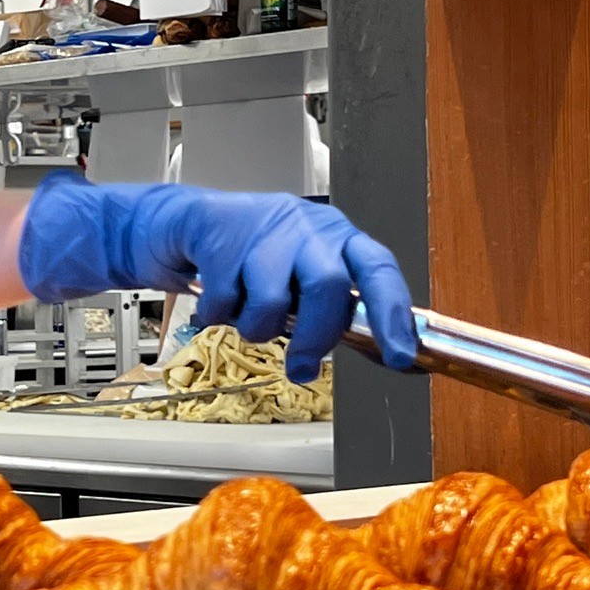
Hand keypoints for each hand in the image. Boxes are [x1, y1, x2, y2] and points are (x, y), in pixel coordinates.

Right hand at [16, 173, 416, 382]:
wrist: (189, 223)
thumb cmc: (255, 255)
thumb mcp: (301, 272)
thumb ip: (331, 307)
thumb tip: (374, 350)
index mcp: (337, 236)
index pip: (378, 270)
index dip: (392, 314)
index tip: (400, 356)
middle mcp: (307, 228)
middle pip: (327, 287)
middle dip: (315, 337)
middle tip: (303, 366)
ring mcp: (264, 232)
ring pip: (272, 301)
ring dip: (257, 327)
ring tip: (248, 317)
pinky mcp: (221, 239)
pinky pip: (226, 302)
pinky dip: (219, 315)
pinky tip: (218, 298)